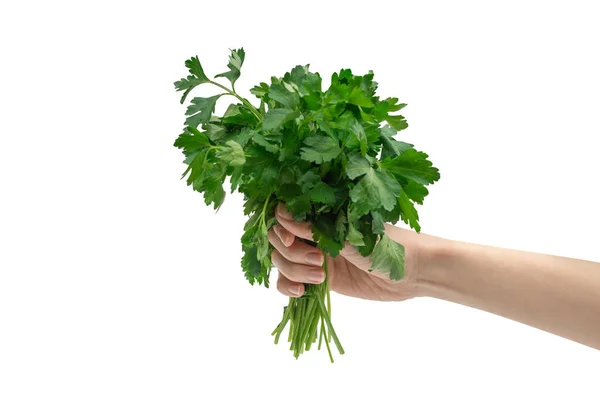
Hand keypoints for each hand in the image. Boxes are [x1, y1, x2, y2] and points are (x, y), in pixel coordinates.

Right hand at [268, 203, 425, 300]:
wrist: (412, 272)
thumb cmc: (387, 244)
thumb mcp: (349, 234)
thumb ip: (314, 227)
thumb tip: (280, 213)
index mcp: (322, 215)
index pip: (285, 217)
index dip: (281, 228)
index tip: (292, 239)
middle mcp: (315, 234)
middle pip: (279, 242)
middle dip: (292, 253)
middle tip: (318, 260)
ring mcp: (315, 257)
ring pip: (283, 263)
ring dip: (294, 271)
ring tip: (320, 276)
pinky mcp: (320, 280)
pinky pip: (291, 282)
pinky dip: (288, 287)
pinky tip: (301, 292)